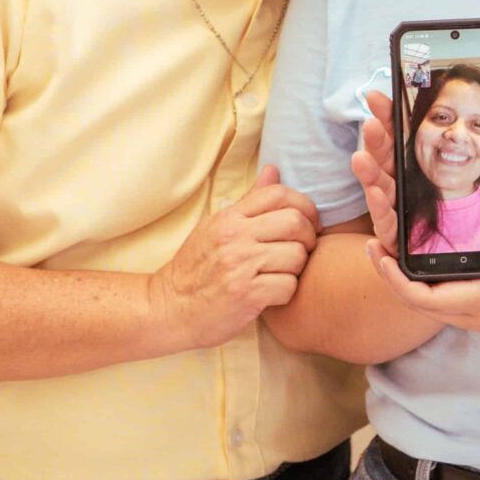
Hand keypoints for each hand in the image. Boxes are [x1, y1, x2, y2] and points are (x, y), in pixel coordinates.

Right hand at [150, 163, 319, 346]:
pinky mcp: (247, 294)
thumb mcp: (215, 229)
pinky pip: (289, 287)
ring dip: (298, 268)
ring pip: (297, 256)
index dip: (305, 206)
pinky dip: (287, 293)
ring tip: (283, 273)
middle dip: (309, 237)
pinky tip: (273, 294)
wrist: (169, 309)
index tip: (309, 223)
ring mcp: (240, 265)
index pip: (279, 194)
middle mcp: (234, 237)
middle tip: (304, 250)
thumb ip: (249, 202)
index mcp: (228, 218)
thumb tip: (273, 170)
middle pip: (295, 222)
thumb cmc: (196, 269)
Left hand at [349, 89, 479, 344]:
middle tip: (370, 243)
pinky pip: (436, 301)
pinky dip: (417, 283)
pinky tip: (410, 259)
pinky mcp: (473, 310)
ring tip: (381, 247)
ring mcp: (470, 314)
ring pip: (422, 302)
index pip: (425, 298)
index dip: (395, 279)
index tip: (377, 252)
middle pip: (413, 300)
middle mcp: (470, 312)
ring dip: (399, 279)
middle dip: (388, 275)